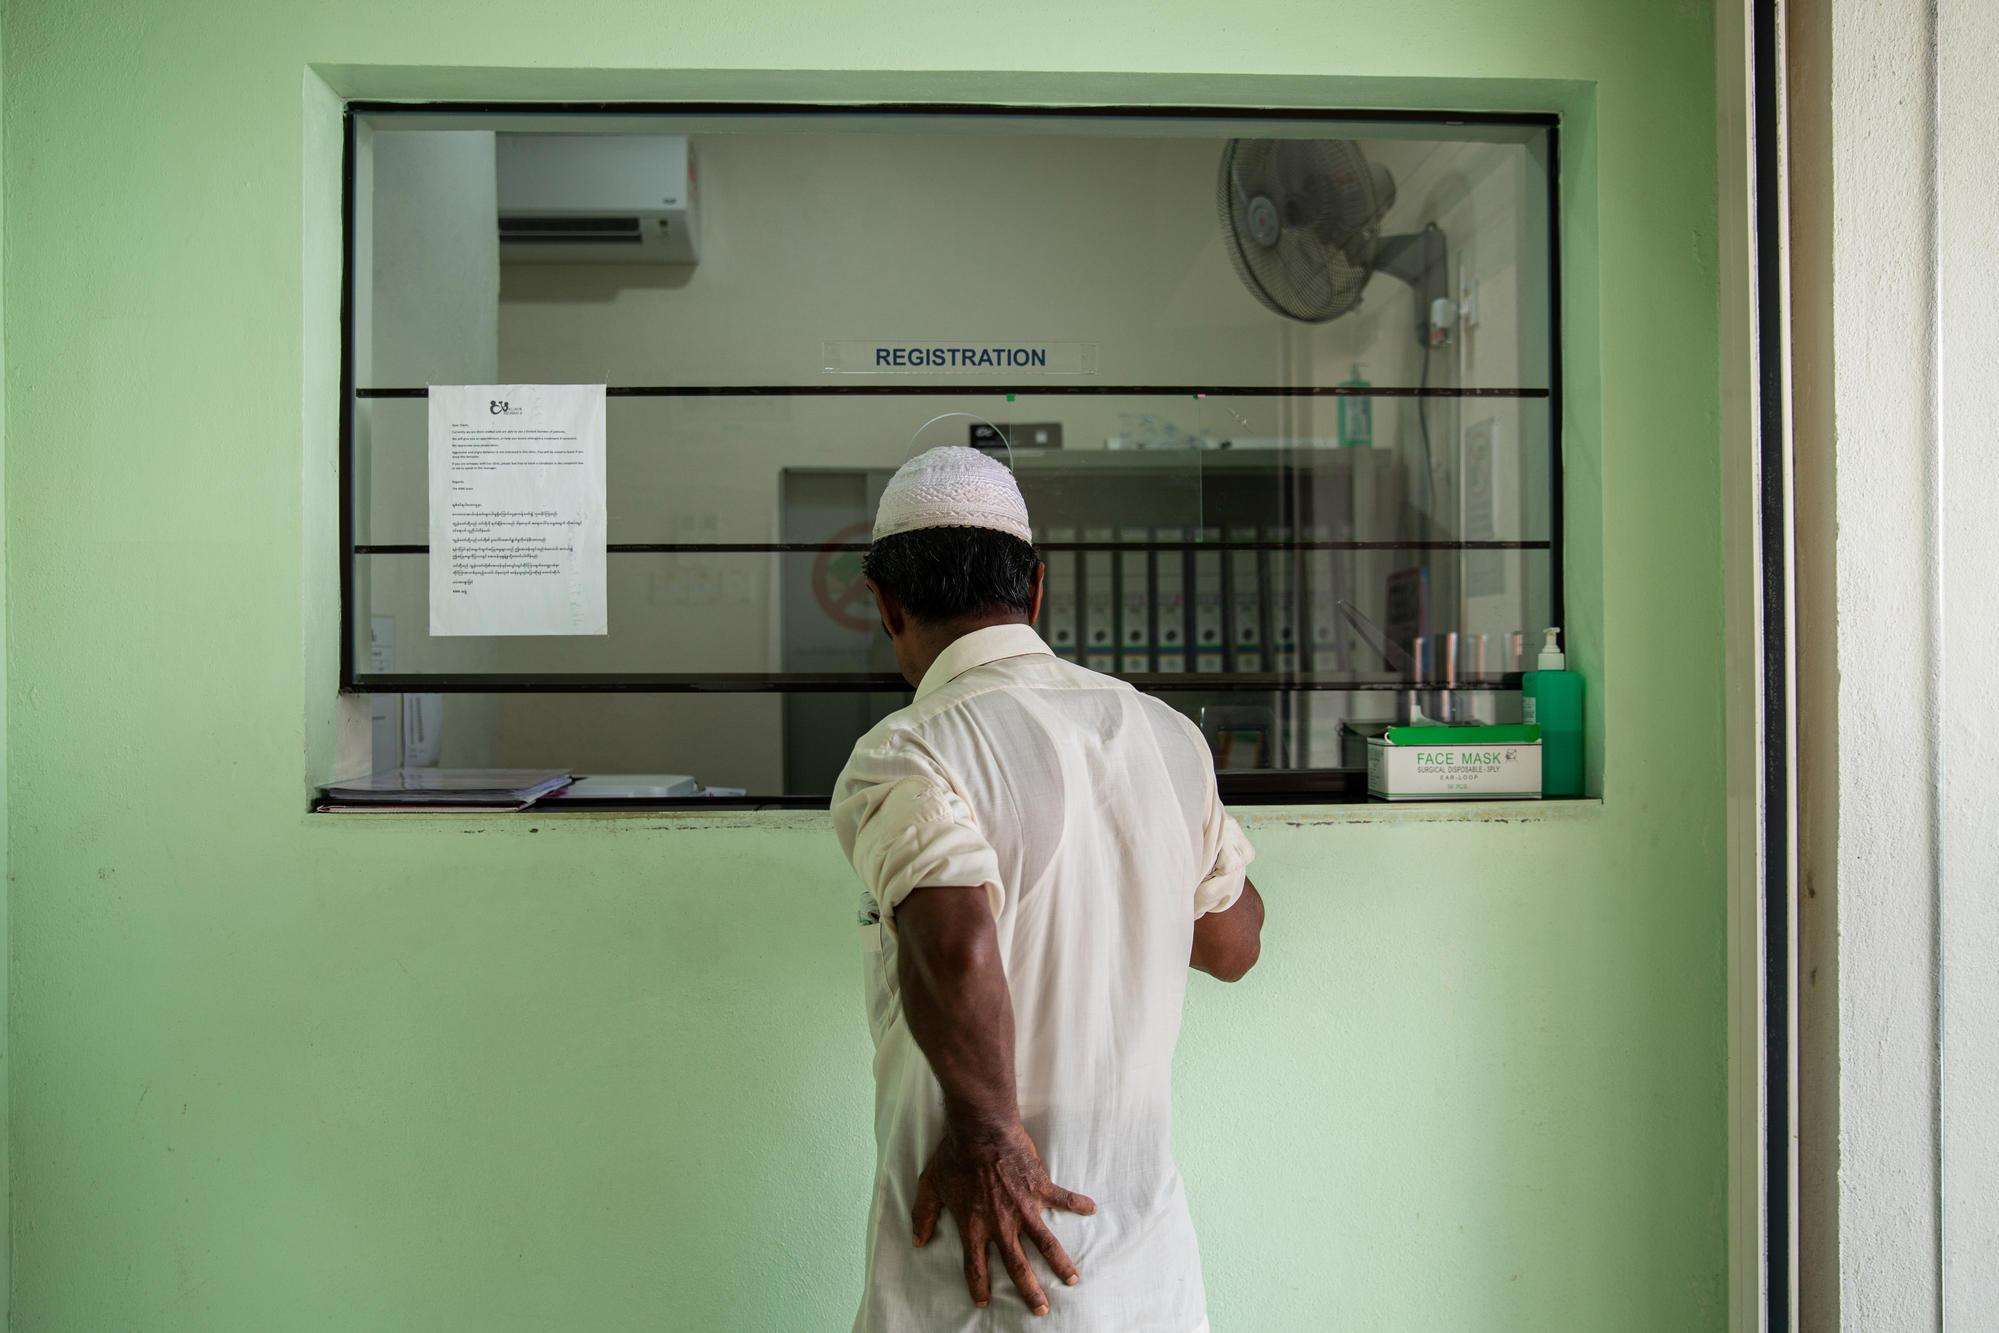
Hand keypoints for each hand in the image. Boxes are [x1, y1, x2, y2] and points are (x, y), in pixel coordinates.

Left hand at [912, 1120, 1095, 1315]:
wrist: (979, 1128)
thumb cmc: (952, 1156)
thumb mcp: (930, 1186)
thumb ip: (924, 1215)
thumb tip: (918, 1240)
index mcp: (974, 1226)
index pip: (976, 1266)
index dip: (978, 1286)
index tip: (983, 1302)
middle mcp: (1001, 1223)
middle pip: (1017, 1266)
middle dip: (1029, 1291)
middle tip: (1041, 1310)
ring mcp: (1023, 1206)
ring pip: (1045, 1243)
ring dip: (1059, 1263)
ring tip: (1073, 1280)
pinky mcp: (1039, 1186)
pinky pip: (1063, 1198)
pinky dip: (1078, 1203)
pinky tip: (1091, 1209)